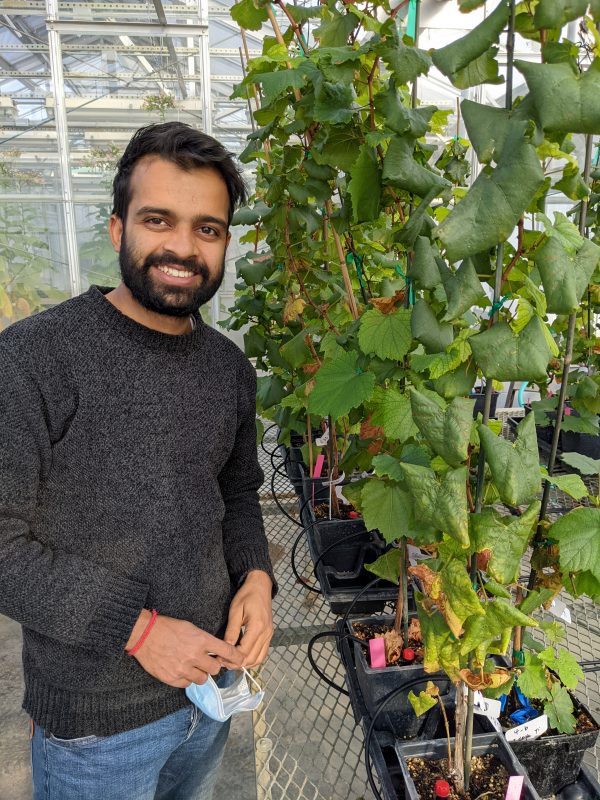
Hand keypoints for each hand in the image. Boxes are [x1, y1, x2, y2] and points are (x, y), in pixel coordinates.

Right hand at [127, 612, 242, 687]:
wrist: (144, 634)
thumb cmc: (168, 627)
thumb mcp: (190, 627)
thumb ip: (205, 641)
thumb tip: (217, 652)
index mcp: (201, 640)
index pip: (226, 651)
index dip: (236, 657)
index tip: (240, 660)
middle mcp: (194, 656)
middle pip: (215, 669)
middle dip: (213, 666)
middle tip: (206, 661)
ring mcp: (183, 669)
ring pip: (202, 679)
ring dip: (200, 674)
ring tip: (192, 665)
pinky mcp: (172, 678)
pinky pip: (187, 684)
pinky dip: (186, 679)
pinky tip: (181, 670)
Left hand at [224, 570, 273, 667]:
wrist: (260, 586)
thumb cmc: (246, 596)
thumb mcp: (235, 610)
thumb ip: (232, 630)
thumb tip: (226, 648)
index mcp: (257, 627)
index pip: (244, 651)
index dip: (231, 658)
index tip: (219, 657)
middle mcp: (266, 634)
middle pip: (252, 658)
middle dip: (236, 663)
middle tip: (222, 661)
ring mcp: (269, 635)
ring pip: (258, 659)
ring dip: (245, 663)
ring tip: (231, 660)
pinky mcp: (269, 635)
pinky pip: (263, 653)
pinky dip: (253, 659)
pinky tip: (242, 656)